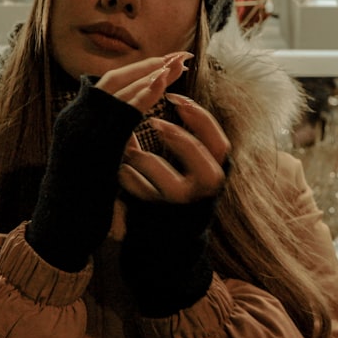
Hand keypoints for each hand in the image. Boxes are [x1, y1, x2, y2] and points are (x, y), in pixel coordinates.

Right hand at [25, 52, 192, 272]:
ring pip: (116, 89)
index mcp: (75, 120)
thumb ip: (110, 146)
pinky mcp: (90, 143)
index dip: (137, 72)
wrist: (58, 228)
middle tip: (180, 56)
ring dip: (148, 73)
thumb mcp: (96, 164)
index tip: (165, 63)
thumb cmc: (79, 202)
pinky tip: (161, 85)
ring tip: (176, 64)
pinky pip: (119, 113)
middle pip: (113, 79)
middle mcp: (74, 118)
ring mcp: (79, 128)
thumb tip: (130, 139)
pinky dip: (141, 95)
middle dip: (148, 66)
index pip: (108, 86)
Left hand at [117, 90, 230, 317]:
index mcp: (217, 172)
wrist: (166, 246)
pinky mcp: (156, 216)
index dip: (198, 116)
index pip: (218, 140)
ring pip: (165, 177)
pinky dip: (125, 176)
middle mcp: (205, 191)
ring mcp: (181, 206)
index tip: (175, 96)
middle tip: (153, 121)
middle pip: (199, 156)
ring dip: (140, 157)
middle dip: (176, 136)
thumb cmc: (177, 192)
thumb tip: (168, 91)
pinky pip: (137, 191)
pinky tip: (118, 170)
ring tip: (127, 149)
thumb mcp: (192, 167)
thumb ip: (188, 138)